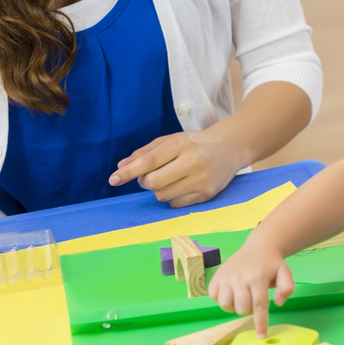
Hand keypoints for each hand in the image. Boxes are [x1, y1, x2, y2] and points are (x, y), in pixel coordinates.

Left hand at [109, 129, 244, 207]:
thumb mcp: (171, 141)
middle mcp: (192, 161)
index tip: (113, 179)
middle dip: (145, 182)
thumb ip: (145, 153)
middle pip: (153, 182)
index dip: (129, 172)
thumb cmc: (194, 143)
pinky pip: (176, 204)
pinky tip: (181, 186)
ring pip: (163, 195)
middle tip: (150, 176)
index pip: (149, 161)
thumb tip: (121, 167)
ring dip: (159, 190)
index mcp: (181, 144)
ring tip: (170, 179)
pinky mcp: (207, 194)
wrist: (230, 148)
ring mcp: (201, 179)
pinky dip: (172, 197)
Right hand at [207, 238, 295, 336]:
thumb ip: (287, 288)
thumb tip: (277, 303)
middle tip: (254, 300)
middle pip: (242, 308)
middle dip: (249, 310)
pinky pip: (214, 297)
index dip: (260, 323)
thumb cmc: (272, 264)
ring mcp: (226, 277)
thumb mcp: (285, 273)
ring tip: (241, 298)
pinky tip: (231, 292)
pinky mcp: (216, 277)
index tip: (261, 336)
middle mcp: (240, 277)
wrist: (258, 247)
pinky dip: (221, 299)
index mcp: (258, 277)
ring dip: (234, 307)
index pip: (259, 306)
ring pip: (225, 304)